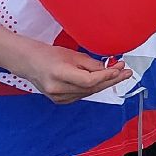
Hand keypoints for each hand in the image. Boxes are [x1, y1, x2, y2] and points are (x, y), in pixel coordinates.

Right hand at [16, 41, 132, 103]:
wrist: (28, 63)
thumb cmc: (48, 55)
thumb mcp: (72, 55)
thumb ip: (92, 64)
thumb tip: (110, 69)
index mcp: (59, 74)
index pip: (89, 80)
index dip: (107, 75)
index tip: (120, 68)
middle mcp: (58, 89)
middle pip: (92, 88)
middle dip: (111, 80)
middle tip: (126, 72)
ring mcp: (58, 97)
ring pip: (89, 92)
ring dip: (104, 84)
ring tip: (119, 74)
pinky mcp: (59, 101)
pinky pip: (82, 94)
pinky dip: (93, 88)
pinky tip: (103, 81)